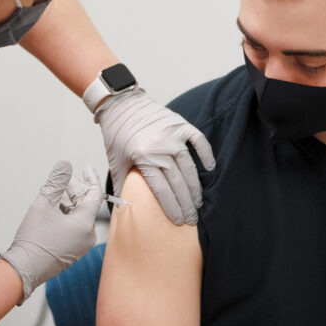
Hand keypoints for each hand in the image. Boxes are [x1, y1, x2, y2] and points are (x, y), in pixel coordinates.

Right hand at [0, 161, 101, 302]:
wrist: (23, 269)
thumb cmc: (34, 239)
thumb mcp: (44, 204)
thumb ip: (56, 182)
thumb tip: (65, 164)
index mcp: (85, 225)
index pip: (94, 196)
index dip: (90, 179)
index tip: (85, 168)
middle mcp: (87, 236)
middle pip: (86, 207)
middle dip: (76, 191)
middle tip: (66, 179)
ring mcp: (80, 246)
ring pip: (79, 218)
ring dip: (69, 203)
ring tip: (57, 193)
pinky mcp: (71, 252)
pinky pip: (74, 229)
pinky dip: (67, 216)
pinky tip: (55, 210)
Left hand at [94, 88, 215, 225]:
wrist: (121, 104)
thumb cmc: (117, 134)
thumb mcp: (116, 162)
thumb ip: (122, 186)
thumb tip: (123, 210)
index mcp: (143, 158)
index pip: (162, 190)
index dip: (171, 208)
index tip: (178, 221)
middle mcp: (160, 148)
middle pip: (178, 183)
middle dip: (186, 204)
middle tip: (192, 219)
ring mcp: (173, 136)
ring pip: (189, 167)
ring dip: (195, 187)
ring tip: (198, 202)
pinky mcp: (180, 125)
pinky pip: (199, 141)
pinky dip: (206, 154)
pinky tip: (210, 168)